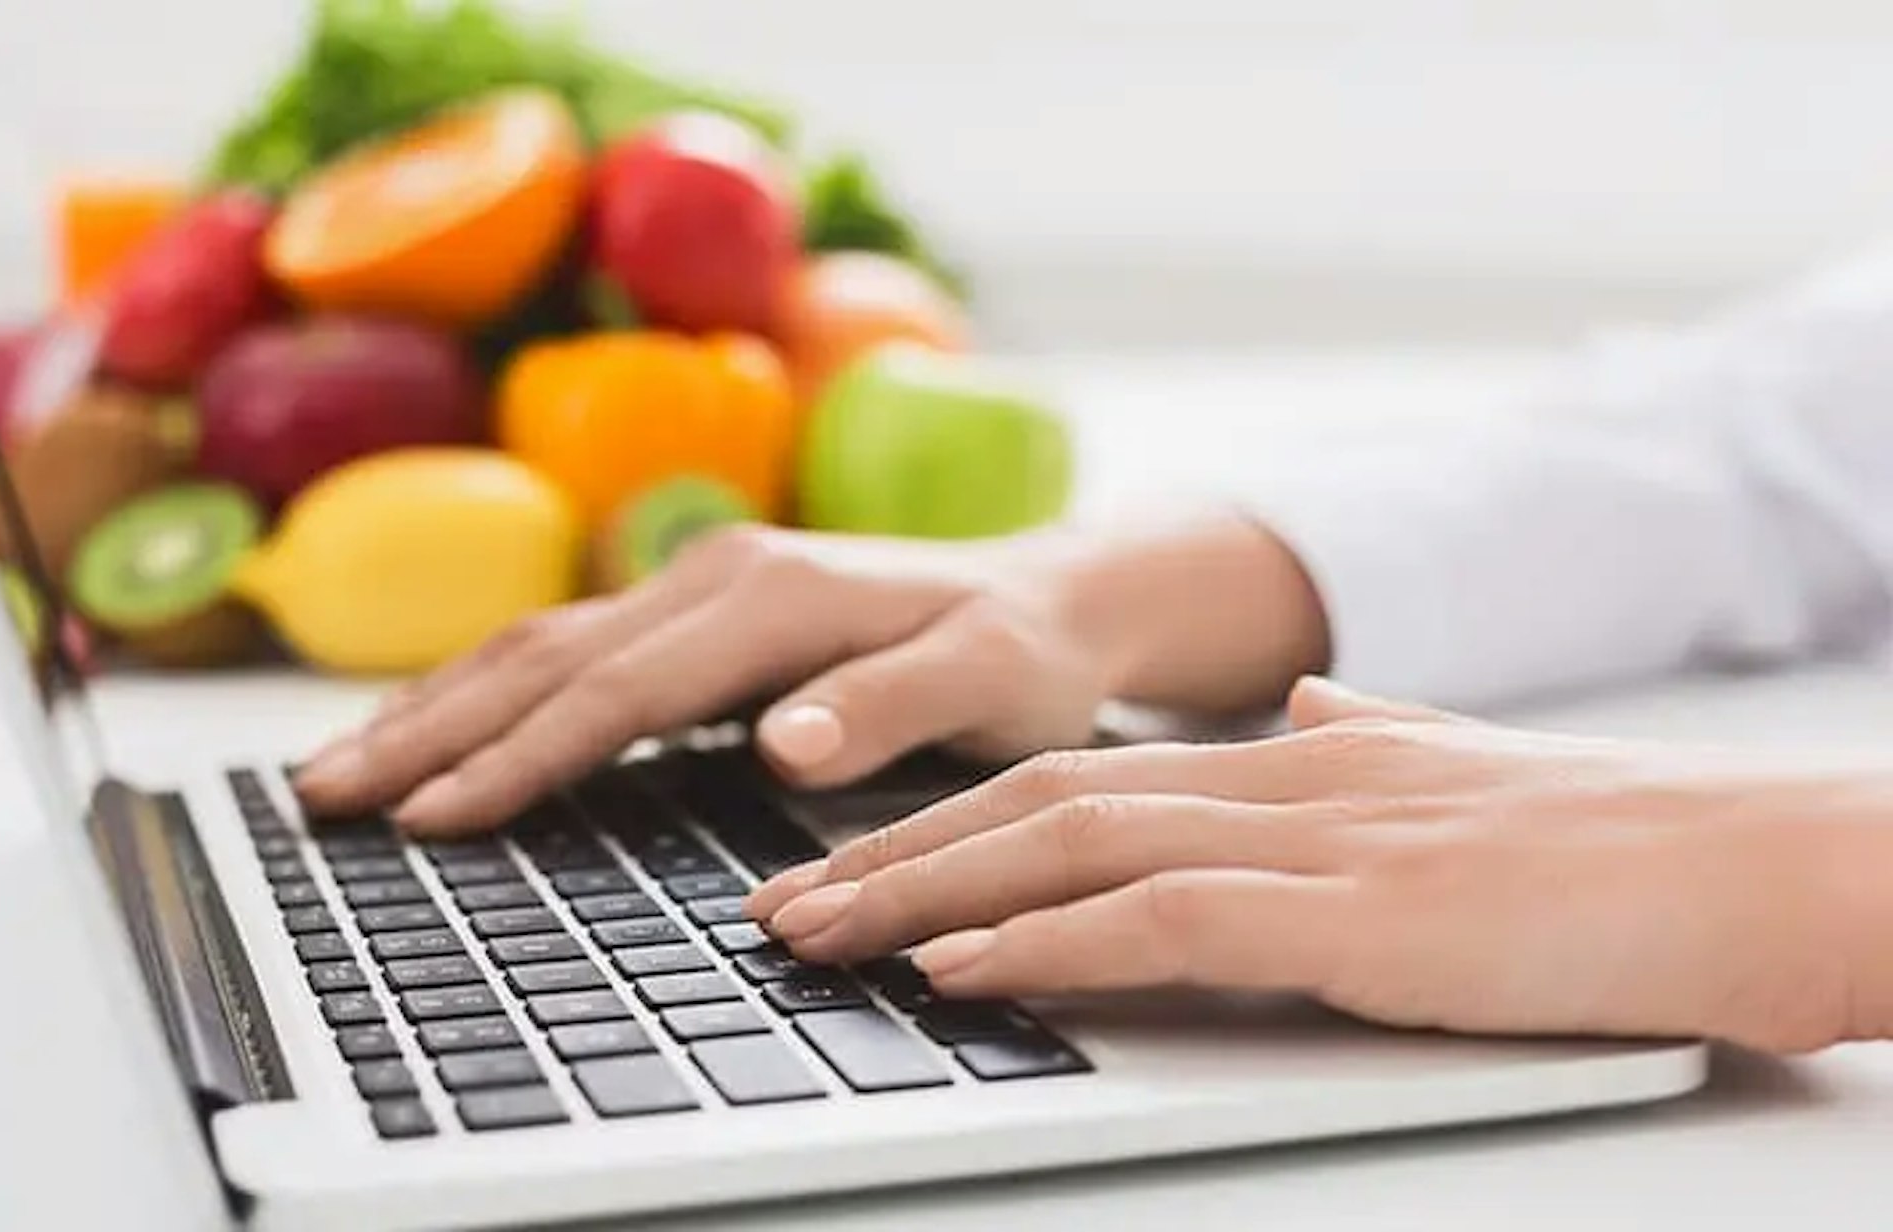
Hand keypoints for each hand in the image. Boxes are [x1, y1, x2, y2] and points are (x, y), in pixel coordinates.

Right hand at [293, 515, 1326, 834]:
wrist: (1053, 595)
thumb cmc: (1025, 652)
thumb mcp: (991, 684)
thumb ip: (889, 707)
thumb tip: (779, 743)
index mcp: (772, 595)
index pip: (621, 688)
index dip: (524, 755)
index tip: (436, 817)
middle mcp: (718, 575)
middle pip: (547, 655)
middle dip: (433, 729)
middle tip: (327, 800)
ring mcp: (699, 585)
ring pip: (539, 644)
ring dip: (437, 706)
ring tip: (341, 768)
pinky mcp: (697, 611)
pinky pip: (570, 650)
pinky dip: (489, 693)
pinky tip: (441, 731)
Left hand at [749, 677, 1892, 1052]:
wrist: (1755, 864)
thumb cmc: (1614, 845)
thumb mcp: (1456, 776)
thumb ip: (1368, 735)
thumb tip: (1306, 700)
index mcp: (1292, 756)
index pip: (1081, 778)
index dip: (951, 822)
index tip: (855, 865)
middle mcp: (1278, 779)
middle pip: (1039, 803)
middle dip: (893, 856)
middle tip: (778, 906)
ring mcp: (1314, 841)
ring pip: (1072, 848)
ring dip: (926, 894)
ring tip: (818, 934)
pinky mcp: (1359, 914)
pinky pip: (1161, 918)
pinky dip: (1046, 943)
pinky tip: (961, 967)